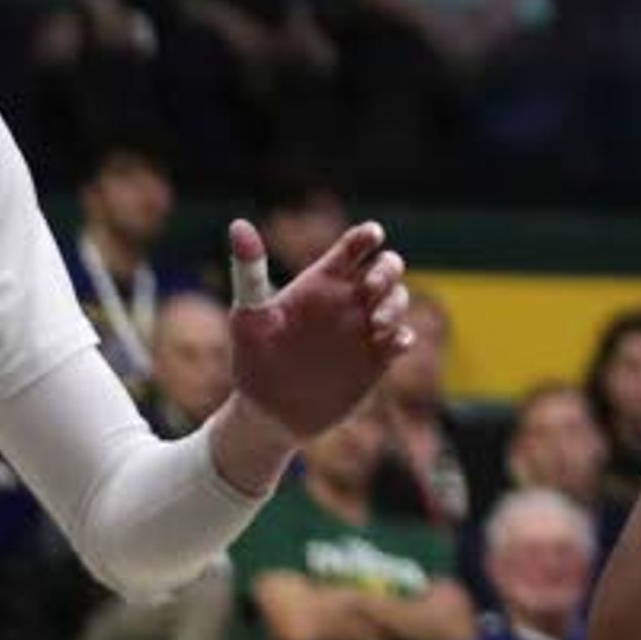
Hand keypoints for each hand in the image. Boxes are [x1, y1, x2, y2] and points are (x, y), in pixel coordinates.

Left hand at [227, 217, 415, 438]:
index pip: (353, 246)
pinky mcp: (376, 360)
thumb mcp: (247, 316)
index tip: (372, 235)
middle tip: (370, 288)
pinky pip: (401, 339)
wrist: (268, 415)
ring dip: (396, 304)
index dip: (368, 235)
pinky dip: (403, 337)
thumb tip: (237, 224)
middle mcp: (347, 301)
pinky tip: (392, 344)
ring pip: (399, 299)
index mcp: (321, 282)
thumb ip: (248, 271)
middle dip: (388, 269)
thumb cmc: (252, 360)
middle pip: (386, 266)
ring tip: (376, 325)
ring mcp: (364, 330)